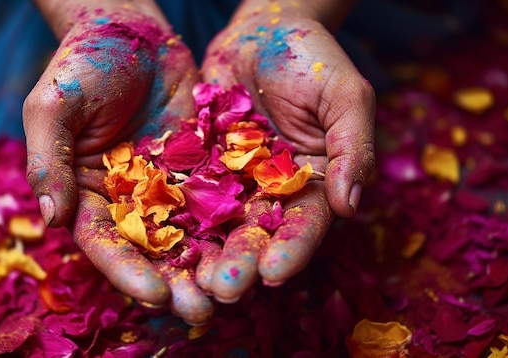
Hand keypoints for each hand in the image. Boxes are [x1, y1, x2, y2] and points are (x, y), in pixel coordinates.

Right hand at [23, 3, 212, 324]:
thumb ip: (49, 162)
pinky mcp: (203, 164)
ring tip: (236, 289)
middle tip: (203, 311)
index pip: (105, 242)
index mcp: (89, 193)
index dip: (127, 271)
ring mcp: (169, 183)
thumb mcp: (53, 107)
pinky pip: (222, 194)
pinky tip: (259, 241)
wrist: (131, 29)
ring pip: (192, 231)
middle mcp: (131, 197)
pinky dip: (238, 219)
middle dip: (176, 281)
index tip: (155, 295)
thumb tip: (48, 220)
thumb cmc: (81, 64)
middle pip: (152, 249)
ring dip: (212, 262)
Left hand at [198, 5, 375, 301]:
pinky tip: (154, 239)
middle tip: (222, 289)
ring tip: (187, 280)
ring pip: (215, 224)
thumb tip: (352, 206)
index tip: (275, 274)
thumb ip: (352, 148)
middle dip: (241, 262)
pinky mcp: (196, 164)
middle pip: (256, 234)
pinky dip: (169, 217)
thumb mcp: (345, 97)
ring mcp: (230, 180)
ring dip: (202, 253)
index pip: (304, 225)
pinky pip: (181, 192)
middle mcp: (269, 190)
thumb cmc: (313, 58)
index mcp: (311, 183)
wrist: (263, 28)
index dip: (292, 250)